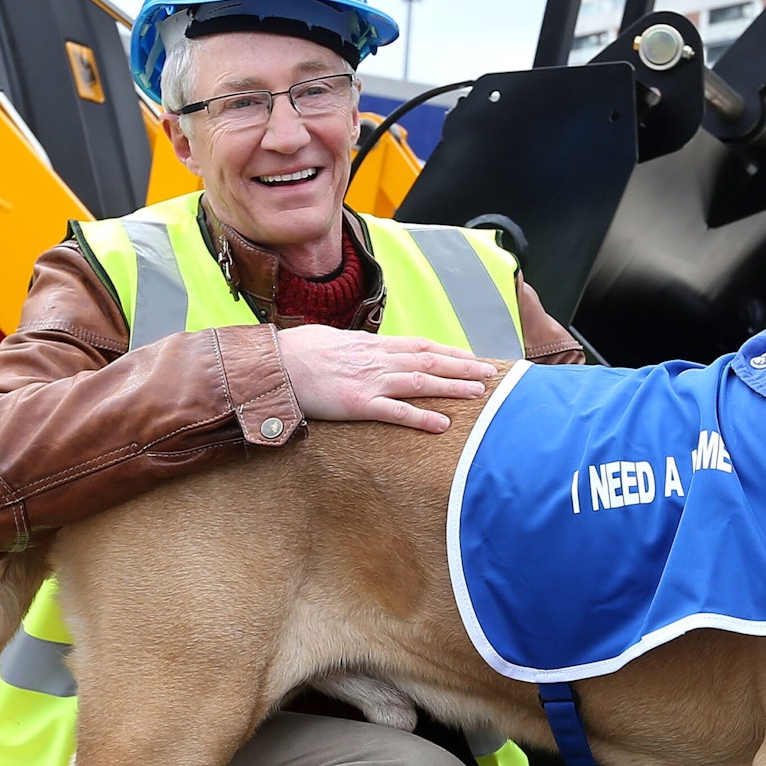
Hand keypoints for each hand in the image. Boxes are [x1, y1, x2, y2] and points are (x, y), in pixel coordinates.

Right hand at [277, 325, 497, 432]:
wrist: (275, 364)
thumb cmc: (298, 352)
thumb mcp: (334, 341)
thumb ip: (357, 347)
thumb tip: (369, 348)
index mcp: (372, 345)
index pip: (421, 345)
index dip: (449, 351)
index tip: (471, 357)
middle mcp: (377, 360)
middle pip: (430, 360)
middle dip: (463, 367)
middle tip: (491, 373)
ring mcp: (370, 381)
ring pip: (421, 381)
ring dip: (453, 387)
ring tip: (479, 393)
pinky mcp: (358, 404)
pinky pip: (396, 412)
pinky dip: (422, 417)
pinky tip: (442, 424)